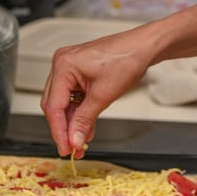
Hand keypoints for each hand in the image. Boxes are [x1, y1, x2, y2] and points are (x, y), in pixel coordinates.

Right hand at [40, 27, 155, 157]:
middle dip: (64, 128)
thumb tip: (74, 139)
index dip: (59, 131)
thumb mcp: (104, 95)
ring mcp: (68, 68)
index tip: (65, 148)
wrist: (143, 47)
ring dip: (72, 123)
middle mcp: (62, 65)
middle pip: (54, 105)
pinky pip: (72, 98)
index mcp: (64, 66)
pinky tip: (85, 127)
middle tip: (72, 148)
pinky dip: (78, 113)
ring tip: (81, 141)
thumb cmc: (127, 59)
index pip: (54, 106)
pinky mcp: (76, 73)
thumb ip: (85, 120)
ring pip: (62, 104)